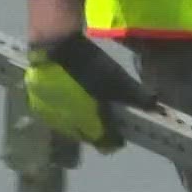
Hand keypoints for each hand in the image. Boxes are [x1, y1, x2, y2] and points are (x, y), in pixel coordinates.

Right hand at [23, 32, 158, 152]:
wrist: (53, 47)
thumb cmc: (88, 64)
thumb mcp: (115, 78)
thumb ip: (135, 95)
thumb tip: (154, 105)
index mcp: (90, 124)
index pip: (107, 144)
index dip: (115, 139)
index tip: (121, 132)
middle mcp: (70, 128)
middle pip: (88, 137)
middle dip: (97, 130)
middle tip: (105, 115)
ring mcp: (52, 118)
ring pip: (70, 128)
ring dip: (79, 121)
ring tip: (86, 105)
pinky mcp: (38, 105)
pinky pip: (55, 116)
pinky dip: (64, 111)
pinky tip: (68, 97)